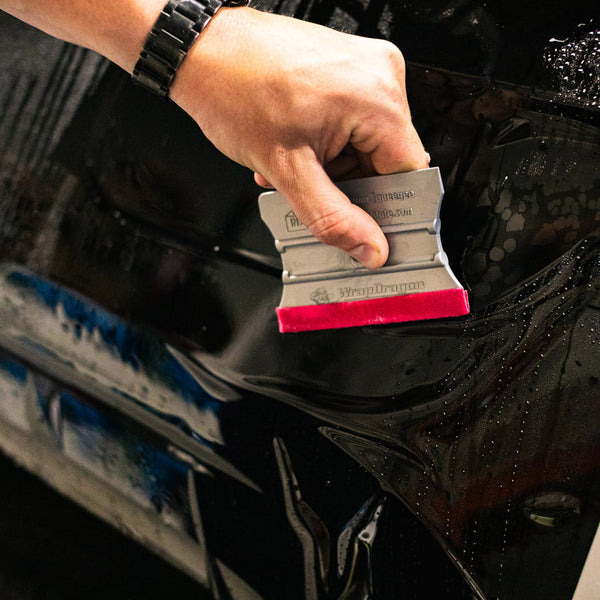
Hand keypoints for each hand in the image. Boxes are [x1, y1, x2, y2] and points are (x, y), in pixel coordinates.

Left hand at [171, 7, 427, 267]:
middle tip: (312, 191)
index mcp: (378, 97)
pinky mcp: (345, 67)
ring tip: (293, 166)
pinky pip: (352, 121)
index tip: (367, 226)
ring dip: (332, 167)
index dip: (387, 207)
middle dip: (348, 185)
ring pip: (366, 144)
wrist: (202, 51)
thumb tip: (369, 247)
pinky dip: (327, 144)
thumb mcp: (288, 170)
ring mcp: (363, 67)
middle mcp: (379, 74)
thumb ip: (333, 218)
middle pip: (385, 160)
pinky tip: (296, 149)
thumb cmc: (234, 90)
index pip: (409, 174)